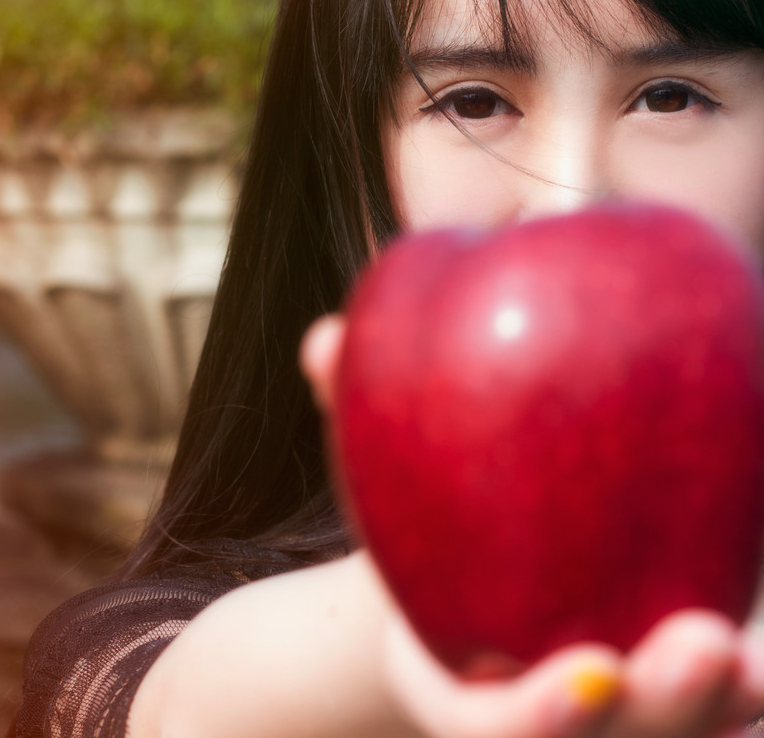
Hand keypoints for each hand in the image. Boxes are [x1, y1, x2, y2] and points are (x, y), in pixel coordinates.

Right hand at [300, 315, 763, 737]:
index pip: (490, 733)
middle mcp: (534, 714)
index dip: (543, 716)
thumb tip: (319, 340)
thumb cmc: (416, 510)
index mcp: (452, 680)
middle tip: (709, 643)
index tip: (595, 669)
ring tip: (752, 654)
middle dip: (665, 715)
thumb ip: (350, 407)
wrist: (460, 568)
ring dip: (721, 709)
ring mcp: (601, 713)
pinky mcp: (650, 683)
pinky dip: (742, 691)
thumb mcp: (377, 465)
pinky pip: (708, 707)